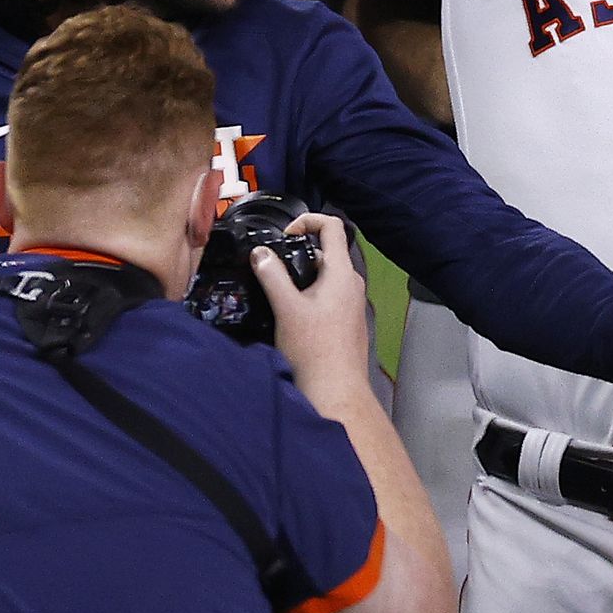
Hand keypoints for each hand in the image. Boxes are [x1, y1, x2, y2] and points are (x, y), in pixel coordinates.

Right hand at [253, 213, 371, 403]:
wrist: (336, 391)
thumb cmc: (315, 352)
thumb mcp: (286, 308)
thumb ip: (272, 276)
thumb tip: (260, 253)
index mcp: (342, 273)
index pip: (332, 226)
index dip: (307, 220)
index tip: (285, 235)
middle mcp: (352, 284)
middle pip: (326, 251)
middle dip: (298, 252)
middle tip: (273, 265)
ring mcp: (351, 303)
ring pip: (325, 275)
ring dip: (301, 276)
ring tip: (277, 291)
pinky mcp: (346, 320)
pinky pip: (328, 295)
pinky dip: (309, 294)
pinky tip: (290, 313)